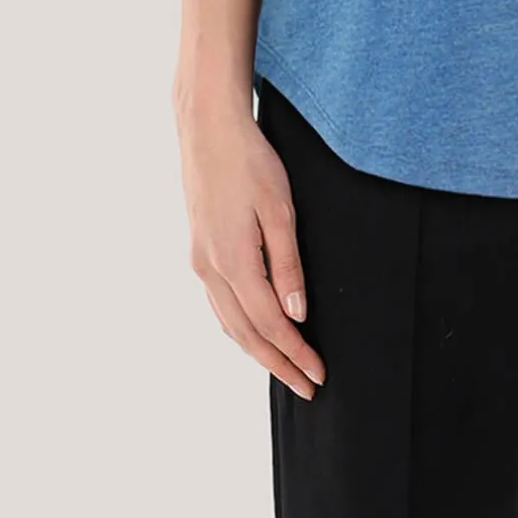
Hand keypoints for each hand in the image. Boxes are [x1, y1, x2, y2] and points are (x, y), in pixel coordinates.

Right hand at [175, 92, 325, 400]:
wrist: (208, 130)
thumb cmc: (250, 162)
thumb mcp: (280, 209)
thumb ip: (288, 264)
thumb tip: (296, 314)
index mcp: (233, 262)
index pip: (271, 324)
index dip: (296, 353)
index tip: (319, 374)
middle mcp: (210, 270)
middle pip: (247, 334)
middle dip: (279, 364)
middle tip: (308, 387)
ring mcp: (200, 263)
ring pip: (229, 324)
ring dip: (257, 351)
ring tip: (284, 368)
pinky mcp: (198, 252)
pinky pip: (219, 306)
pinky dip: (238, 328)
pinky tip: (252, 332)